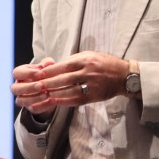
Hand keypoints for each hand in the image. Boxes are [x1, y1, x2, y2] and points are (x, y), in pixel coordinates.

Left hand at [11, 51, 128, 113]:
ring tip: (40, 96)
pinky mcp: (94, 96)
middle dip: (47, 83)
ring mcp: (92, 85)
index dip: (48, 71)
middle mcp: (88, 72)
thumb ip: (72, 61)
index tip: (36, 75)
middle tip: (34, 87)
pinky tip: (54, 102)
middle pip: (63, 79)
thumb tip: (53, 66)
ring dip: (53, 94)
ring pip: (68, 91)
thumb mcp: (89, 55)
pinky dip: (64, 101)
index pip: (62, 66)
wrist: (124, 75)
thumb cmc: (103, 63)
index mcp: (84, 60)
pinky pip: (76, 99)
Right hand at [11, 57, 56, 117]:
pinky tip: (53, 101)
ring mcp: (22, 98)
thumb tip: (49, 63)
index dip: (27, 73)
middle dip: (28, 87)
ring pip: (21, 101)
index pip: (16, 73)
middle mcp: (18, 87)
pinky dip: (43, 106)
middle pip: (15, 89)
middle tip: (41, 86)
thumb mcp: (47, 67)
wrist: (51, 87)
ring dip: (34, 98)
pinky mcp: (30, 107)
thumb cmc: (46, 74)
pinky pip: (33, 109)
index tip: (41, 73)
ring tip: (47, 94)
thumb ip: (47, 63)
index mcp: (20, 74)